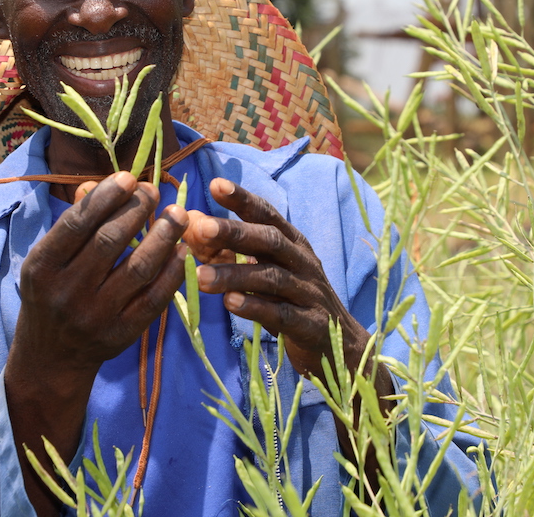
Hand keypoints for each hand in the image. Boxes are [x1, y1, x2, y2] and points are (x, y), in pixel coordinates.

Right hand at [4, 171, 186, 514]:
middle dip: (137, 210)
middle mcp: (66, 291)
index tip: (129, 177)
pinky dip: (172, 273)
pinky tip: (183, 252)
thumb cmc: (51, 294)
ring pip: (138, 268)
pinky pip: (154, 299)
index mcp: (42, 267)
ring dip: (163, 237)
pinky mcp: (121, 334)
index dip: (107, 197)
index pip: (78, 223)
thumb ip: (73, 223)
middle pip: (110, 241)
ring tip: (178, 214)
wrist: (50, 358)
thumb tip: (100, 184)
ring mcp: (95, 316)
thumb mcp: (48, 260)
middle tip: (155, 191)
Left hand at [183, 177, 393, 494]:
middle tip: (201, 227)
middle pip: (270, 241)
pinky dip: (255, 307)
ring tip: (200, 276)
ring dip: (235, 274)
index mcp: (293, 244)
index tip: (215, 185)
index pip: (267, 215)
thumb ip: (235, 251)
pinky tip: (229, 304)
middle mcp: (303, 263)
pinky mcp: (311, 325)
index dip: (243, 199)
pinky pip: (281, 314)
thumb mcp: (269, 270)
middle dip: (235, 232)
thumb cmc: (294, 301)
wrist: (340, 348)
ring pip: (271, 278)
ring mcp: (309, 293)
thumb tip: (193, 224)